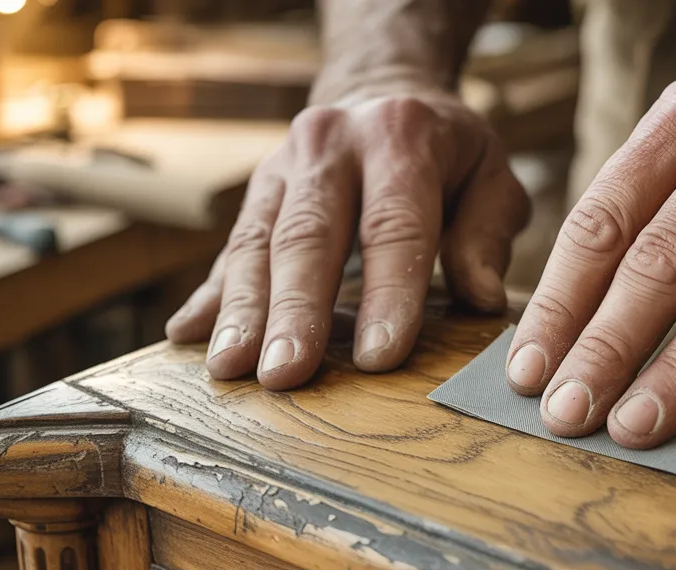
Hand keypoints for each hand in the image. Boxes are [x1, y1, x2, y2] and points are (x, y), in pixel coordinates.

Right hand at [167, 88, 528, 387]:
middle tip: (285, 375)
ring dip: (241, 310)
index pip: (393, 224)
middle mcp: (330, 145)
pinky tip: (186, 336)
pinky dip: (208, 295)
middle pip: (308, 236)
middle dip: (294, 311)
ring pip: (255, 243)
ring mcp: (282, 167)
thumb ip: (487, 236)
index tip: (381, 358)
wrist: (380, 89)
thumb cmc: (446, 152)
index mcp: (399, 138)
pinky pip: (228, 248)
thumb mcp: (490, 176)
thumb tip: (483, 301)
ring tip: (231, 368)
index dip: (388, 293)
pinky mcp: (255, 194)